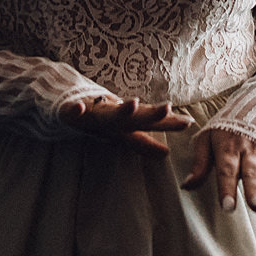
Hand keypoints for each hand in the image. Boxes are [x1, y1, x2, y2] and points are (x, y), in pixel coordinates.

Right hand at [58, 96, 193, 156]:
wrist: (67, 101)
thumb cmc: (101, 118)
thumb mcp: (122, 131)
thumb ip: (144, 142)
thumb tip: (166, 154)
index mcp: (124, 120)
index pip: (150, 122)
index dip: (168, 123)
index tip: (188, 122)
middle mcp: (112, 114)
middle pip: (134, 116)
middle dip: (150, 113)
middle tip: (167, 108)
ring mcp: (92, 112)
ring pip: (107, 112)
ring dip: (119, 108)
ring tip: (132, 103)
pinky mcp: (70, 112)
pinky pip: (71, 112)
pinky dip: (75, 110)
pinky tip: (79, 108)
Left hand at [180, 128, 255, 211]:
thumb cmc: (227, 127)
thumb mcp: (207, 139)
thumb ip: (199, 164)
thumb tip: (187, 187)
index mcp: (229, 149)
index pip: (226, 171)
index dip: (226, 189)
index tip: (228, 208)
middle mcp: (251, 153)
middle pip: (252, 174)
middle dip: (254, 190)